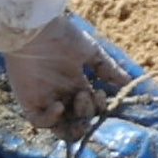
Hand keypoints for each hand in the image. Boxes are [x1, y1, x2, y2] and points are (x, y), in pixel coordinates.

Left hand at [3, 10, 128, 139]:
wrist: (36, 29)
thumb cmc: (62, 36)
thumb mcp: (91, 52)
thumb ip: (108, 69)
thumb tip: (129, 82)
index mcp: (76, 83)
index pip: (91, 107)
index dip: (98, 107)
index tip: (100, 93)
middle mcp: (62, 95)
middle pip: (78, 119)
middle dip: (87, 115)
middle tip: (86, 97)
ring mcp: (45, 100)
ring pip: (60, 128)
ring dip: (73, 128)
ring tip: (79, 115)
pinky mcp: (28, 102)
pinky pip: (40, 122)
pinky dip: (51, 119)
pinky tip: (59, 106)